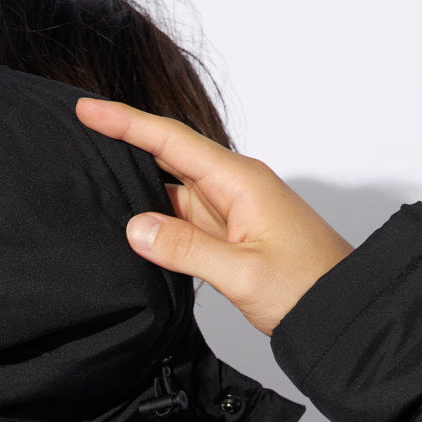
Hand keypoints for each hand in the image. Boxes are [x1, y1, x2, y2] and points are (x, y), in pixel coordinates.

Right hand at [75, 97, 354, 336]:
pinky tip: (132, 229)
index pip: (171, 141)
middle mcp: (234, 188)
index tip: (88, 109)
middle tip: (77, 135)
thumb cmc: (308, 288)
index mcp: (240, 182)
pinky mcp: (229, 236)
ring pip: (172, 192)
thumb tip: (136, 227)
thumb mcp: (242, 272)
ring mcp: (231, 212)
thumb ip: (187, 249)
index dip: (126, 123)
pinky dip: (156, 222)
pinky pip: (183, 220)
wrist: (343, 312)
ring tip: (91, 182)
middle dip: (124, 145)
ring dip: (137, 190)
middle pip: (168, 157)